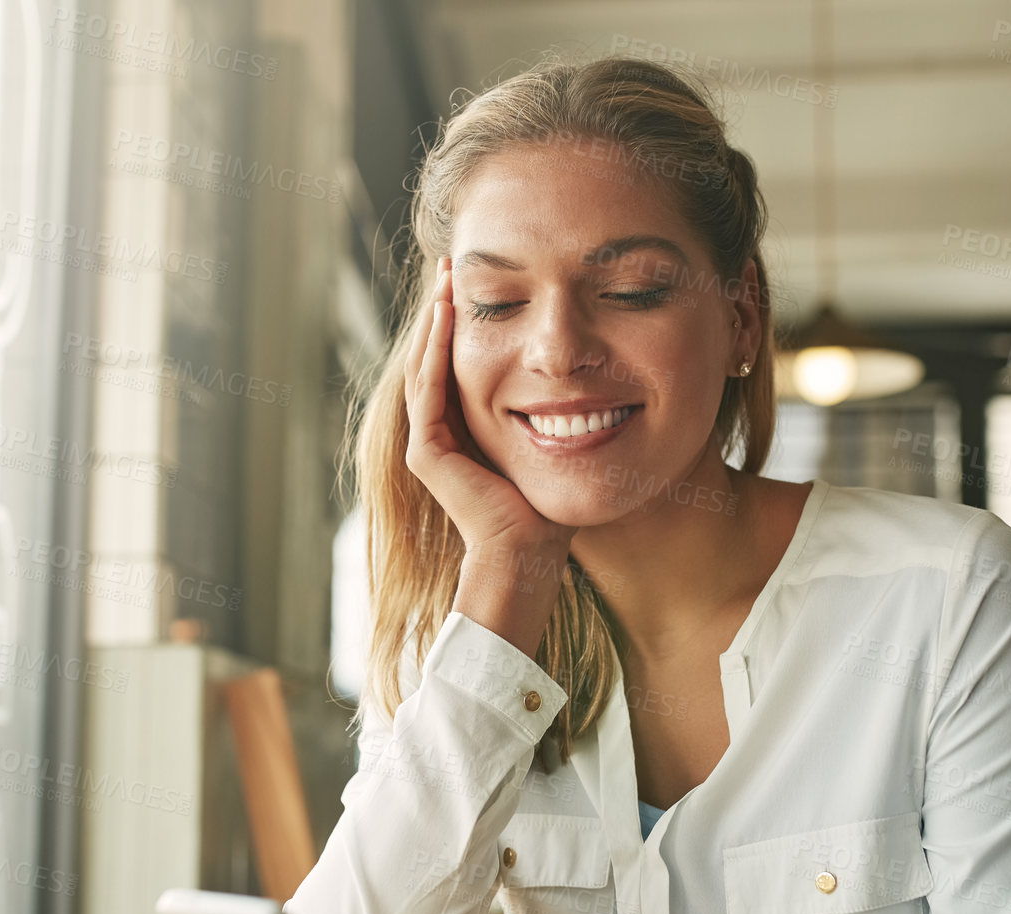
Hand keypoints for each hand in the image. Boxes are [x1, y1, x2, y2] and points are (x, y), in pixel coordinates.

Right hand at [405, 257, 575, 556]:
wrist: (530, 553)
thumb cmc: (549, 508)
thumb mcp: (552, 440)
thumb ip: (551, 410)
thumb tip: (585, 371)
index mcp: (462, 430)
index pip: (454, 362)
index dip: (462, 320)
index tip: (475, 279)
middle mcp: (437, 434)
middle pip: (432, 356)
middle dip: (442, 308)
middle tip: (451, 262)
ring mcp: (427, 443)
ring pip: (425, 365)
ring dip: (435, 319)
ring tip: (446, 277)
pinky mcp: (426, 453)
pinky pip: (429, 389)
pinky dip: (436, 349)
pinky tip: (447, 314)